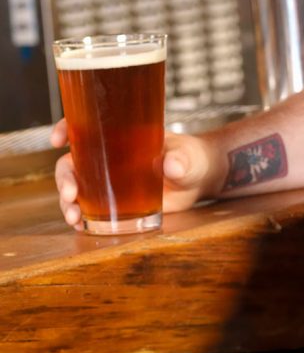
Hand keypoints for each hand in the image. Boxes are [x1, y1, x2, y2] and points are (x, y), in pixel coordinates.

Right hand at [52, 120, 219, 229]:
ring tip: (74, 218)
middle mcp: (108, 156)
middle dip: (65, 178)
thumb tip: (171, 166)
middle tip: (71, 194)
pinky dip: (81, 216)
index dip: (66, 128)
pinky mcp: (115, 201)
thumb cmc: (191, 158)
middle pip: (72, 162)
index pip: (86, 126)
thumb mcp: (187, 156)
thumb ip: (181, 159)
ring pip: (75, 187)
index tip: (58, 139)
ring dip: (67, 202)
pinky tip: (81, 226)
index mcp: (121, 135)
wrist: (198, 179)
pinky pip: (89, 207)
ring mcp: (109, 180)